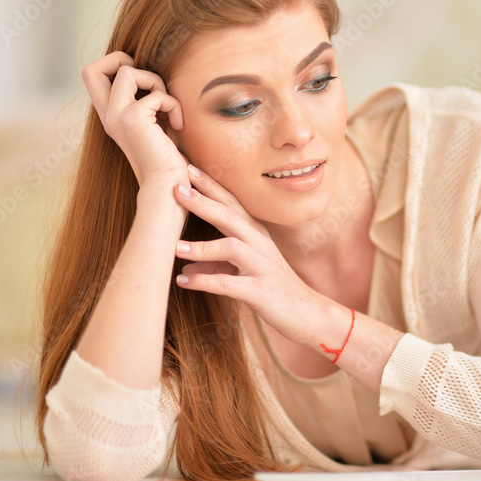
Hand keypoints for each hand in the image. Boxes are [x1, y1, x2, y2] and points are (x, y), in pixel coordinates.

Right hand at [82, 51, 186, 186]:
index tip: (142, 83)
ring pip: (127, 72)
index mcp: (110, 115)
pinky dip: (174, 105)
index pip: (91, 75)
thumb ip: (144, 102)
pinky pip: (158, 94)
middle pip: (91, 68)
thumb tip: (150, 74)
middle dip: (122, 61)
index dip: (115, 65)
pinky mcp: (135, 119)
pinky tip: (178, 125)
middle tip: (147, 83)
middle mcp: (108, 115)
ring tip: (167, 106)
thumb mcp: (152, 124)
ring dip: (155, 82)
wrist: (167, 186)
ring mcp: (118, 116)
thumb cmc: (166, 158)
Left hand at [172, 165, 322, 344]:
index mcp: (256, 234)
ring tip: (174, 247)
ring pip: (230, 247)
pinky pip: (229, 283)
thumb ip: (216, 266)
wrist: (307, 313)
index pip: (231, 203)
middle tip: (177, 189)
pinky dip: (204, 282)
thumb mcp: (244, 272)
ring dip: (201, 246)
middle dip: (203, 202)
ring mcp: (261, 266)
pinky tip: (183, 281)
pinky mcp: (259, 291)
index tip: (187, 168)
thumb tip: (185, 268)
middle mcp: (259, 244)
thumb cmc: (274, 289)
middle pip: (230, 216)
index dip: (211, 186)